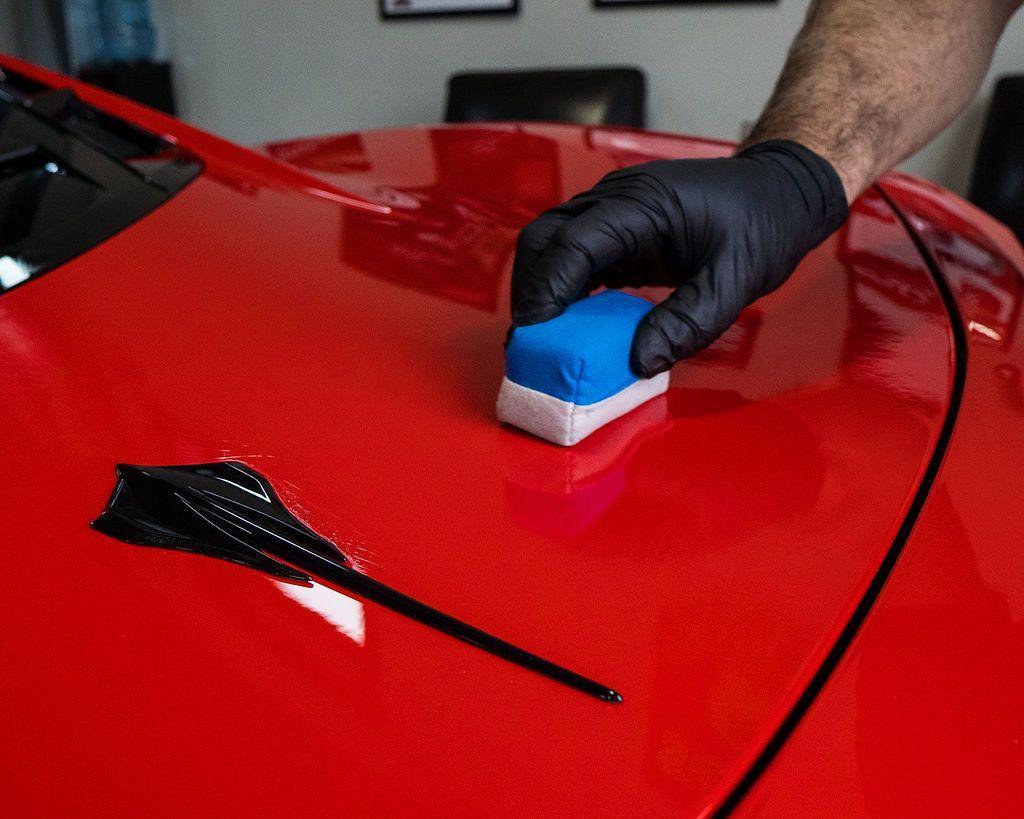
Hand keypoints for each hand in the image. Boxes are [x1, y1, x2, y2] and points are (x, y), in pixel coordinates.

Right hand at [510, 140, 847, 376]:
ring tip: (541, 341)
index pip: (573, 242)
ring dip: (540, 291)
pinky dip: (562, 291)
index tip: (534, 332)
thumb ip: (688, 322)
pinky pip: (573, 258)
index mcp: (642, 203)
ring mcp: (613, 214)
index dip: (546, 288)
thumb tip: (637, 362)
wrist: (782, 191)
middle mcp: (616, 200)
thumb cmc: (764, 223)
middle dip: (529, 290)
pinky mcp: (617, 233)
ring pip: (551, 246)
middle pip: (544, 238)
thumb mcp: (735, 281)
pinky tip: (567, 326)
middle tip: (528, 343)